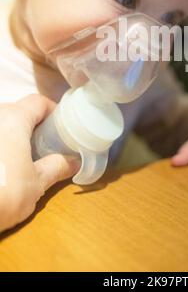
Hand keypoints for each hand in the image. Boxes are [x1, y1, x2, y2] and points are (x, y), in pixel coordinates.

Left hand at [0, 94, 79, 231]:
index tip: (61, 128)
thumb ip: (56, 168)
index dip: (53, 112)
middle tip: (42, 147)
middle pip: (16, 112)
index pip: (38, 102)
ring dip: (9, 138)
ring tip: (18, 161)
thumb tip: (73, 162)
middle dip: (30, 127)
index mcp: (13, 118)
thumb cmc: (1, 193)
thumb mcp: (35, 184)